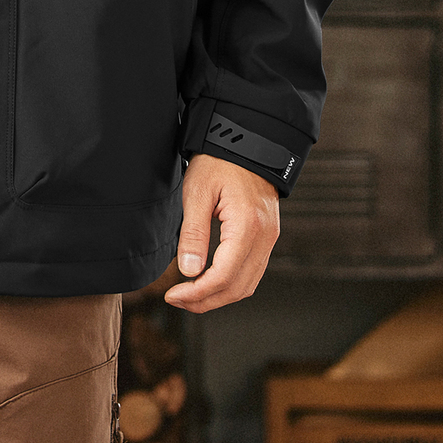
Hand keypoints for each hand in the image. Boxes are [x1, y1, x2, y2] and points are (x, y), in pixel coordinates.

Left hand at [163, 153, 279, 312]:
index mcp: (247, 227)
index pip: (223, 277)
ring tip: (189, 296)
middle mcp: (265, 237)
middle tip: (177, 300)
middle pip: (238, 288)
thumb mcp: (197, 191)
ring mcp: (269, 238)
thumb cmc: (219, 160)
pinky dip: (231, 284)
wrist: (245, 141)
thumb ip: (194, 233)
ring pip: (248, 284)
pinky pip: (252, 271)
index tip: (173, 295)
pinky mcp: (267, 236)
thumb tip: (189, 272)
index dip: (198, 293)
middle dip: (206, 301)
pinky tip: (209, 281)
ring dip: (219, 296)